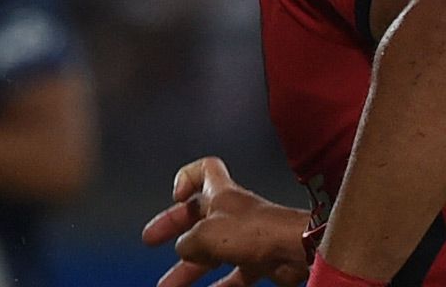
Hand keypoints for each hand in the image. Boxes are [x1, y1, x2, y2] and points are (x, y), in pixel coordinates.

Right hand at [142, 157, 309, 286]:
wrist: (295, 250)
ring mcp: (247, 237)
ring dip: (189, 270)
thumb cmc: (253, 232)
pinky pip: (233, 275)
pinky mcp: (259, 260)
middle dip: (173, 230)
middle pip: (198, 216)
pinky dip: (218, 286)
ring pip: (211, 252)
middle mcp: (233, 212)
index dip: (185, 178)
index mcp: (221, 193)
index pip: (204, 170)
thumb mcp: (206, 233)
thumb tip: (183, 250)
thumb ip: (187, 241)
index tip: (175, 196)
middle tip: (150, 242)